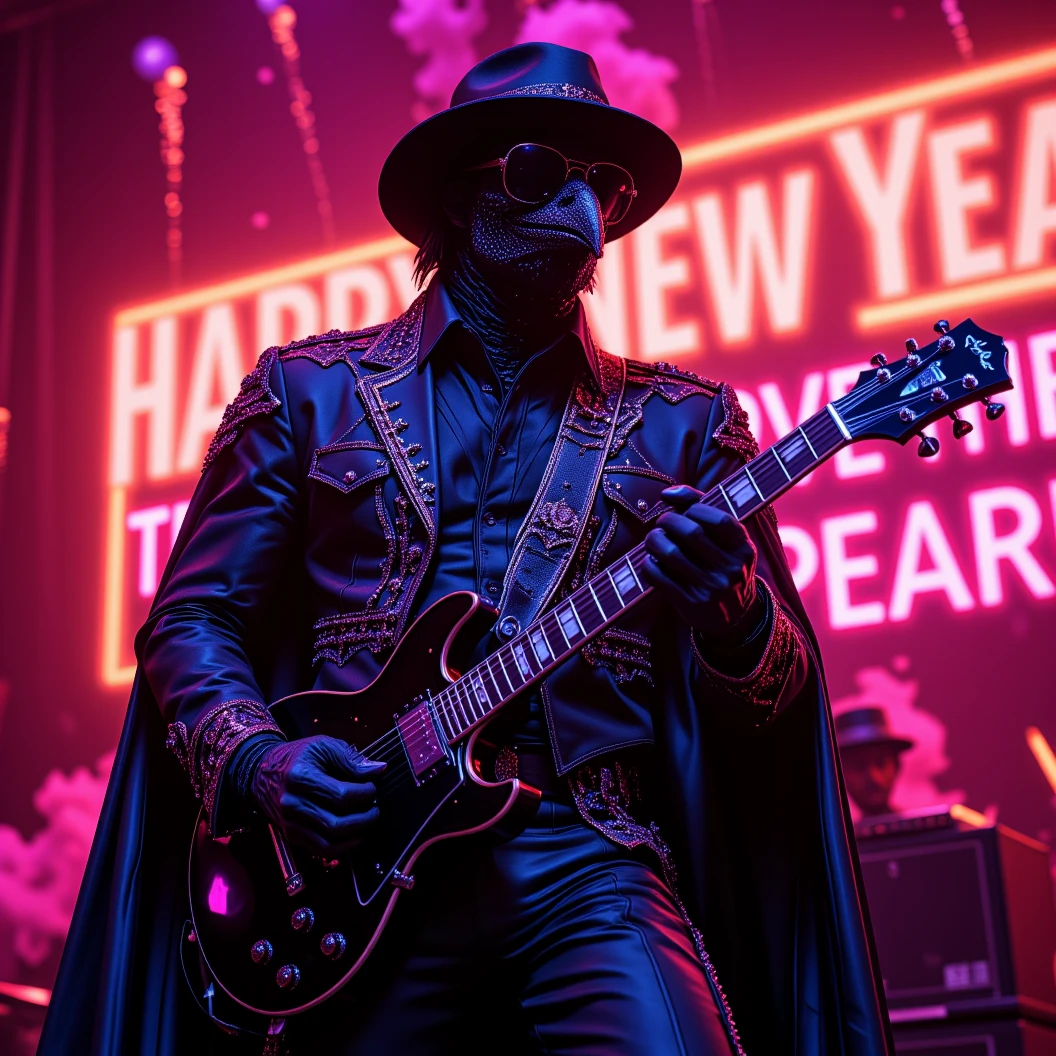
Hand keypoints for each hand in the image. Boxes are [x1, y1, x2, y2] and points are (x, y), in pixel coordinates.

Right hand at [250, 736, 384, 853]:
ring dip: (355, 835)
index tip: (372, 787)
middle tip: (374, 807)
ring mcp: (289, 823)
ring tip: (366, 820)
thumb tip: (378, 770)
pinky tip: (354, 836)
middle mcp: (291, 804)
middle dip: (364, 818)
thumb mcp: (323, 746)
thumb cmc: (296, 756)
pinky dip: (342, 848)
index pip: (340, 796)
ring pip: (329, 842)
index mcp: (299, 777)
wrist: (262, 771)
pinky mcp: (290, 835)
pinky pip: (320, 850)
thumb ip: (351, 759)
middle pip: (336, 823)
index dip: (364, 794)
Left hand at [641, 484, 761, 642]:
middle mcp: (731, 569)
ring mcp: (712, 589)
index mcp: (743, 549)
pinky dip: (648, 563)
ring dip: (653, 540)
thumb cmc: (724, 565)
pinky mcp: (692, 605)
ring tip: (653, 539)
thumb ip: (702, 509)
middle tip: (662, 524)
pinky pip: (659, 576)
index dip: (693, 508)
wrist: (737, 617)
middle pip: (690, 533)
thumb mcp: (728, 541)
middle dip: (667, 521)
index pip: (718, 519)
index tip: (684, 511)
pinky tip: (651, 561)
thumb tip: (667, 494)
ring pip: (671, 553)